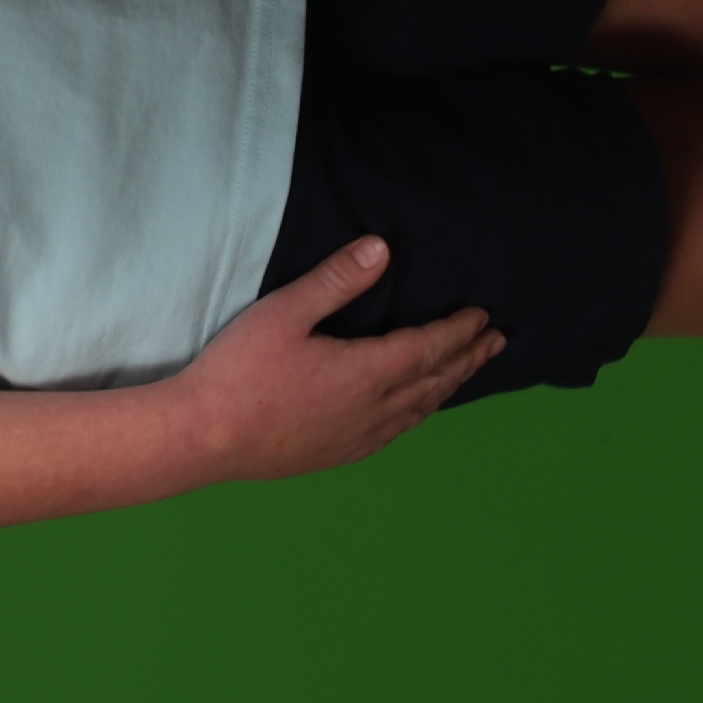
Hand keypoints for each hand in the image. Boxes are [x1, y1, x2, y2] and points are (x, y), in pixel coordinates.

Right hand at [164, 238, 498, 482]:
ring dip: (449, 385)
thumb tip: (381, 249)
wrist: (205, 438)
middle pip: (435, 381)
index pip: (428, 349)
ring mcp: (358, 437)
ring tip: (467, 370)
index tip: (484, 316)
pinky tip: (415, 410)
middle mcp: (373, 410)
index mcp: (365, 373)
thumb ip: (335, 281)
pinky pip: (398, 431)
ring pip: (420, 410)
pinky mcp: (340, 453)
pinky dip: (420, 412)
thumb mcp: (283, 313)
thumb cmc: (239, 372)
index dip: (459, 331)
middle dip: (467, 357)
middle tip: (497, 341)